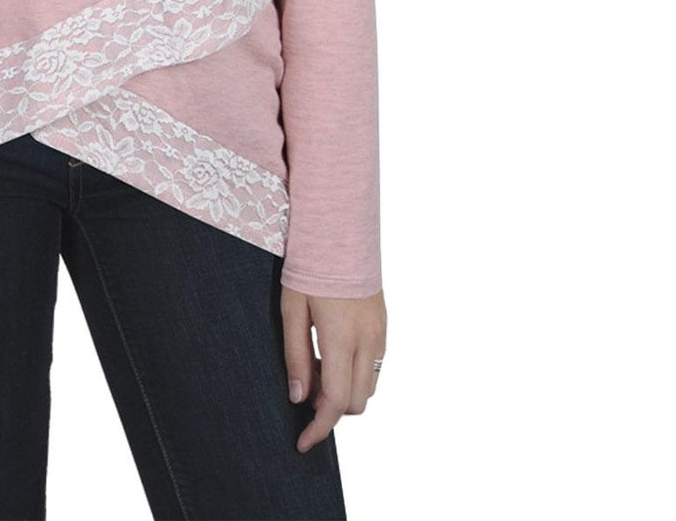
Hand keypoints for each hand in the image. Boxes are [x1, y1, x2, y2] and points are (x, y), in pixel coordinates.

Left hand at [280, 285, 386, 454]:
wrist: (339, 233)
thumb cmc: (309, 269)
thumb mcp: (291, 310)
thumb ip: (295, 356)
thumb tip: (298, 398)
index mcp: (341, 339)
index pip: (334, 401)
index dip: (319, 428)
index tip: (303, 443)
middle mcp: (368, 342)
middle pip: (355, 402)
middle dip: (331, 410)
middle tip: (305, 389)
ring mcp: (380, 335)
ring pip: (368, 388)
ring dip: (344, 392)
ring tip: (318, 365)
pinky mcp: (384, 327)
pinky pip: (375, 367)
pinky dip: (356, 374)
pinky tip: (334, 353)